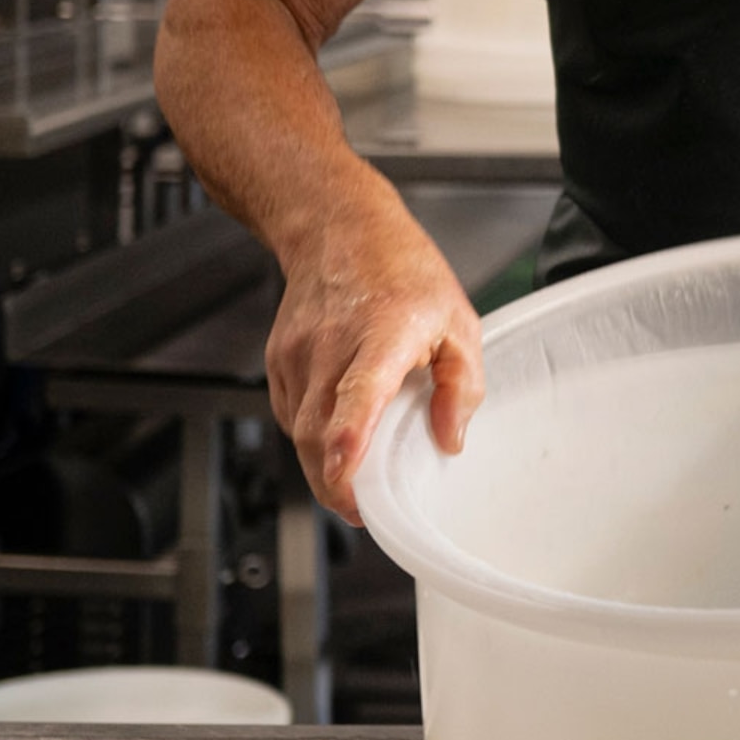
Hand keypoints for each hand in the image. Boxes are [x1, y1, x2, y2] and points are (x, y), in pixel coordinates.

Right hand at [265, 188, 483, 524]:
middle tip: (365, 510)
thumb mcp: (459, 322)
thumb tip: (450, 440)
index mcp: (384, 333)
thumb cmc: (403, 272)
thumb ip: (461, 386)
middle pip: (318, 432)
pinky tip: (336, 434)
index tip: (346, 477)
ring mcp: (297, 353)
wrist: (339, 229)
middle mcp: (331, 345)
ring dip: (323, 467)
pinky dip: (311, 438)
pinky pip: (290, 416)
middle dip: (336, 484)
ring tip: (355, 480)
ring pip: (298, 432)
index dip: (349, 440)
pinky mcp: (278, 361)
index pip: (358, 393)